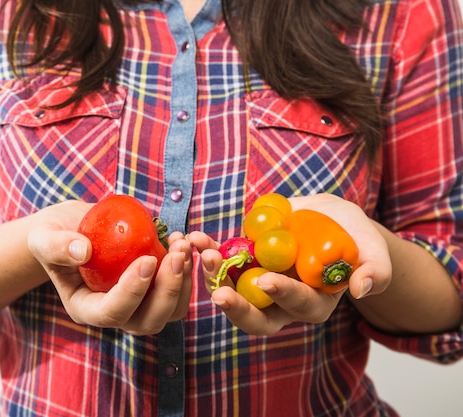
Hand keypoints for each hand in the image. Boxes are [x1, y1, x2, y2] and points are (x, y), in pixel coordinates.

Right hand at [27, 200, 192, 335]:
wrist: (74, 228)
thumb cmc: (55, 234)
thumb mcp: (44, 237)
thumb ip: (56, 245)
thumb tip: (82, 251)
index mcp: (85, 308)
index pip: (112, 313)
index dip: (132, 292)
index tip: (148, 260)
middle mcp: (114, 314)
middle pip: (148, 321)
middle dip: (167, 291)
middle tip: (177, 254)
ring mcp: (137, 305)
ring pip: (169, 312)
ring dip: (182, 282)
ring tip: (182, 245)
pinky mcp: (153, 291)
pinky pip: (177, 293)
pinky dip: (185, 271)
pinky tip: (180, 240)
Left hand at [187, 193, 391, 335]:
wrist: (327, 218)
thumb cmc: (354, 237)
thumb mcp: (372, 250)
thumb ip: (375, 270)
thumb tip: (362, 289)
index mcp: (313, 304)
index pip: (298, 307)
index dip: (284, 296)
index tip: (269, 281)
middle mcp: (280, 302)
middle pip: (255, 317)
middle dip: (236, 307)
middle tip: (219, 292)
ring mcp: (256, 283)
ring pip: (230, 290)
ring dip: (212, 275)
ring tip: (202, 251)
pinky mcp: (241, 264)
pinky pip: (220, 263)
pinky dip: (207, 251)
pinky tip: (195, 238)